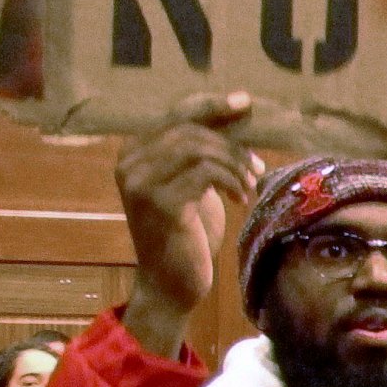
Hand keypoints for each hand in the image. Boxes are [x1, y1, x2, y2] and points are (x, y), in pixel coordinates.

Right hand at [115, 91, 263, 357]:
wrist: (171, 284)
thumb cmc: (187, 235)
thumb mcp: (195, 185)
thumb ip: (203, 154)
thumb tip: (237, 117)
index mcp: (134, 152)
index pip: (176, 114)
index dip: (211, 105)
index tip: (245, 102)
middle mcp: (130, 162)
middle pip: (190, 129)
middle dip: (231, 144)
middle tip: (256, 166)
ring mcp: (141, 182)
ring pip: (198, 148)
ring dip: (233, 164)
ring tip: (249, 185)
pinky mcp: (161, 203)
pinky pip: (205, 173)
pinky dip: (231, 181)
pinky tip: (241, 198)